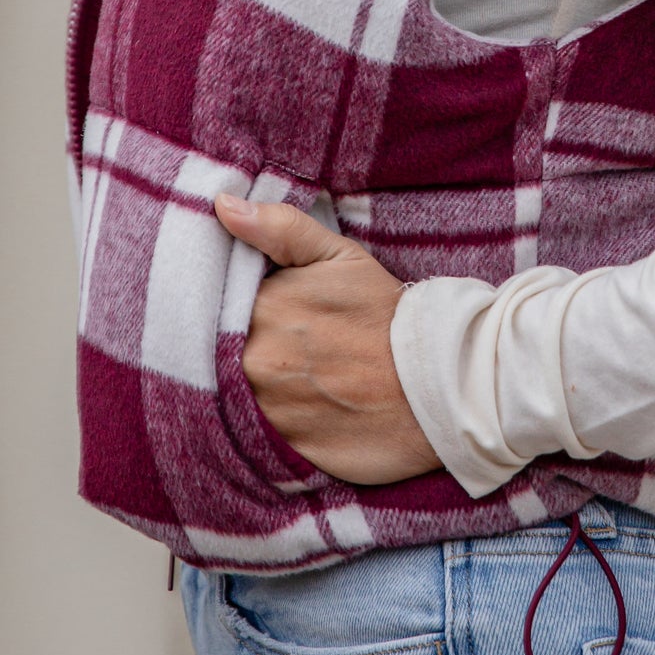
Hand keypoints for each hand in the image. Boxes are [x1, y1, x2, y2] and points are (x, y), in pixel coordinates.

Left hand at [215, 194, 440, 485]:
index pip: (217, 304)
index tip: (256, 311)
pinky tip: (286, 410)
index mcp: (265, 307)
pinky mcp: (278, 449)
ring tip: (285, 378)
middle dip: (235, 345)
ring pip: (227, 393)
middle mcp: (254, 360)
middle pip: (216, 351)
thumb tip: (222, 205)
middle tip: (278, 346)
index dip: (230, 306)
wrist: (437, 388)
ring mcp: (265, 409)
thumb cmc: (386, 316)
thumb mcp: (340, 257)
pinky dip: (257, 422)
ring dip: (243, 385)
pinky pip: (247, 434)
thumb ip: (280, 229)